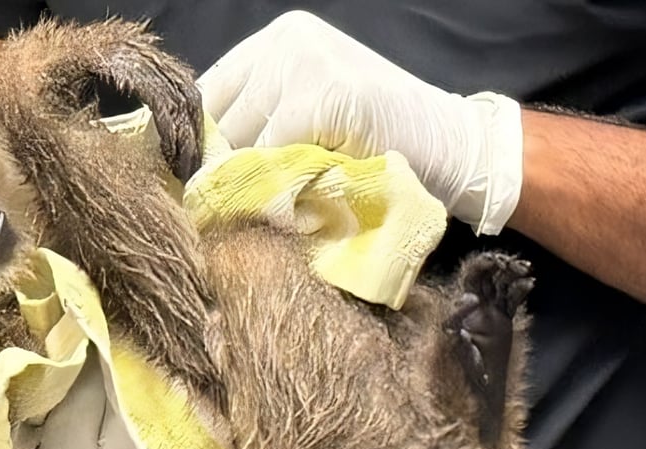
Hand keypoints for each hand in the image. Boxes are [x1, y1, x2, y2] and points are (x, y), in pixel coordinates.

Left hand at [196, 10, 523, 235]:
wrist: (451, 146)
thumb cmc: (377, 141)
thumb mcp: (308, 116)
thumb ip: (258, 123)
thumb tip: (194, 165)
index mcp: (276, 41)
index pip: (207, 94)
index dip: (201, 146)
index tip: (202, 186)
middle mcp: (283, 42)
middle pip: (216, 119)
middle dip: (220, 168)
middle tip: (228, 209)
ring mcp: (302, 64)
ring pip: (238, 141)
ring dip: (245, 183)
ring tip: (264, 210)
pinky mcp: (319, 97)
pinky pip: (269, 157)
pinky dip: (273, 190)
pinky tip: (290, 208)